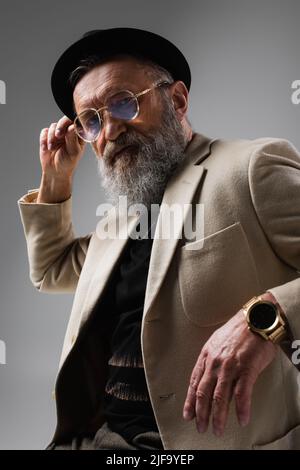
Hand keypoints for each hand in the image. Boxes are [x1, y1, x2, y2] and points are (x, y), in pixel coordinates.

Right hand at [39, 115, 84, 179]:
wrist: (55, 171)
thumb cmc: (67, 163)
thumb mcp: (73, 152)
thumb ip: (72, 138)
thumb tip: (72, 126)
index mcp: (78, 135)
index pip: (77, 122)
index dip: (73, 121)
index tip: (69, 127)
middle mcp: (69, 132)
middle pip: (65, 120)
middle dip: (60, 126)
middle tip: (58, 135)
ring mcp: (58, 133)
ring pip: (53, 126)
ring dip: (51, 137)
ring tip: (52, 148)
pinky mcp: (48, 136)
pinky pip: (44, 131)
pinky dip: (44, 139)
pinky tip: (46, 148)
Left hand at [183, 306, 276, 436]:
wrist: (256, 319)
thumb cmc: (239, 330)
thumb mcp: (218, 342)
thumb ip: (212, 359)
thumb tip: (210, 378)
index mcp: (206, 355)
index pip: (194, 382)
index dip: (190, 401)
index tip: (188, 414)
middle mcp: (215, 362)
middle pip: (203, 393)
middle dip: (201, 413)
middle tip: (200, 427)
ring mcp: (230, 366)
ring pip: (220, 397)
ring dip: (218, 416)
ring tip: (217, 429)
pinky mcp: (247, 368)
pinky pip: (242, 394)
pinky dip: (241, 409)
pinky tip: (241, 419)